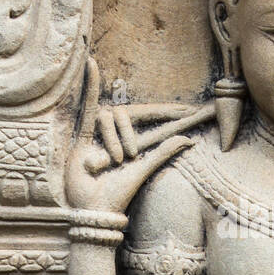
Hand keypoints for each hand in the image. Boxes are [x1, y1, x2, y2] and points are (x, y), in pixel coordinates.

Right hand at [65, 58, 192, 213]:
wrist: (92, 208)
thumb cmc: (117, 194)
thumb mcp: (143, 170)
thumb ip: (163, 152)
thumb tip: (190, 138)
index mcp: (134, 142)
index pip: (151, 117)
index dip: (168, 112)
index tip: (190, 109)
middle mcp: (117, 135)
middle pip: (129, 115)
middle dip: (136, 130)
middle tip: (131, 155)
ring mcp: (99, 134)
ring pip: (111, 118)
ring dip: (114, 141)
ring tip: (116, 163)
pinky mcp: (83, 136)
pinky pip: (87, 108)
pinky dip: (88, 89)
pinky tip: (92, 66)